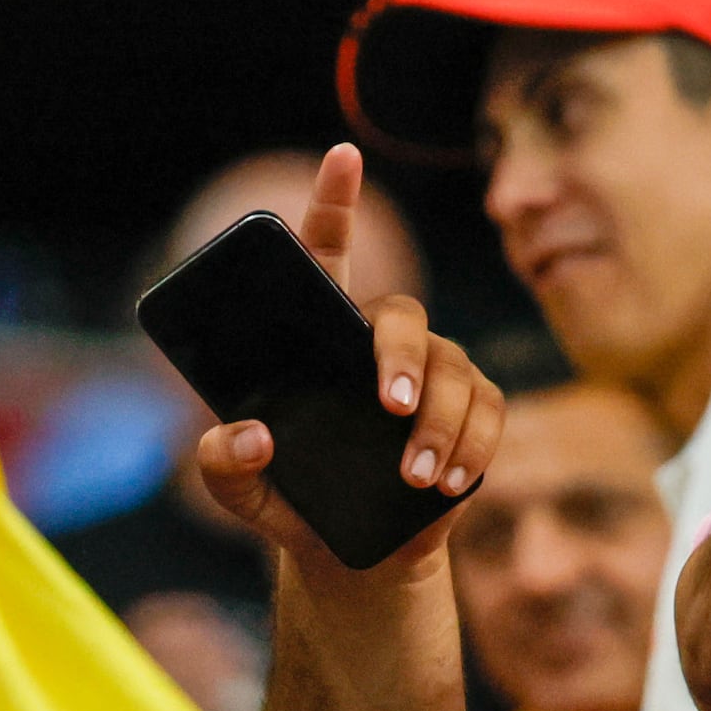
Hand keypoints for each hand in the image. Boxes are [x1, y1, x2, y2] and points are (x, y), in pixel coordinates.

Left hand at [191, 144, 498, 571]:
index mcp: (317, 339)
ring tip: (412, 478)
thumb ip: (221, 465)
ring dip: (438, 425)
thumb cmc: (293, 503)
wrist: (354, 555)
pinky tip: (447, 482)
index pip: (326, 253)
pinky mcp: (475, 414)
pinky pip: (489, 411)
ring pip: (454, 371)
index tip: (343, 155)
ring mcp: (434, 375)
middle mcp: (379, 344)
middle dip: (401, 358)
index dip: (335, 200)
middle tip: (388, 408)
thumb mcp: (239, 492)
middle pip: (404, 316)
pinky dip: (472, 448)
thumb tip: (251, 435)